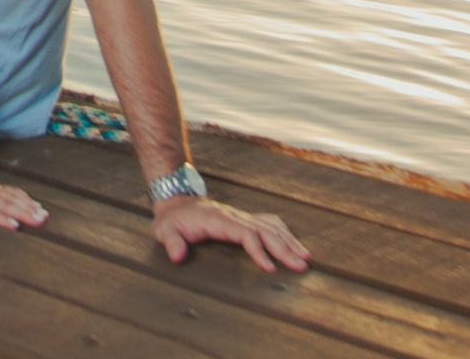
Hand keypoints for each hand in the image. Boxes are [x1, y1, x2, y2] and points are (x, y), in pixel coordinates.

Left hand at [0, 163, 48, 230]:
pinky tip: (35, 205)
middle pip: (6, 202)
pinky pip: (12, 192)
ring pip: (12, 197)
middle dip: (24, 212)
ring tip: (44, 215)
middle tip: (41, 220)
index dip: (1, 218)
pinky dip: (24, 198)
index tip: (15, 226)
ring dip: (29, 206)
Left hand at [152, 195, 310, 271]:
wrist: (176, 202)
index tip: (269, 268)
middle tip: (301, 266)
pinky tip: (293, 244)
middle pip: (265, 230)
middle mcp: (234, 216)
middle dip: (284, 248)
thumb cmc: (171, 220)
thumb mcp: (164, 230)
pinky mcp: (244, 219)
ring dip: (289, 241)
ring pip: (271, 226)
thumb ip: (171, 242)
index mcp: (218, 220)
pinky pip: (268, 223)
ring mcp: (241, 217)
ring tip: (305, 257)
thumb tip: (177, 256)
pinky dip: (284, 232)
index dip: (258, 250)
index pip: (245, 234)